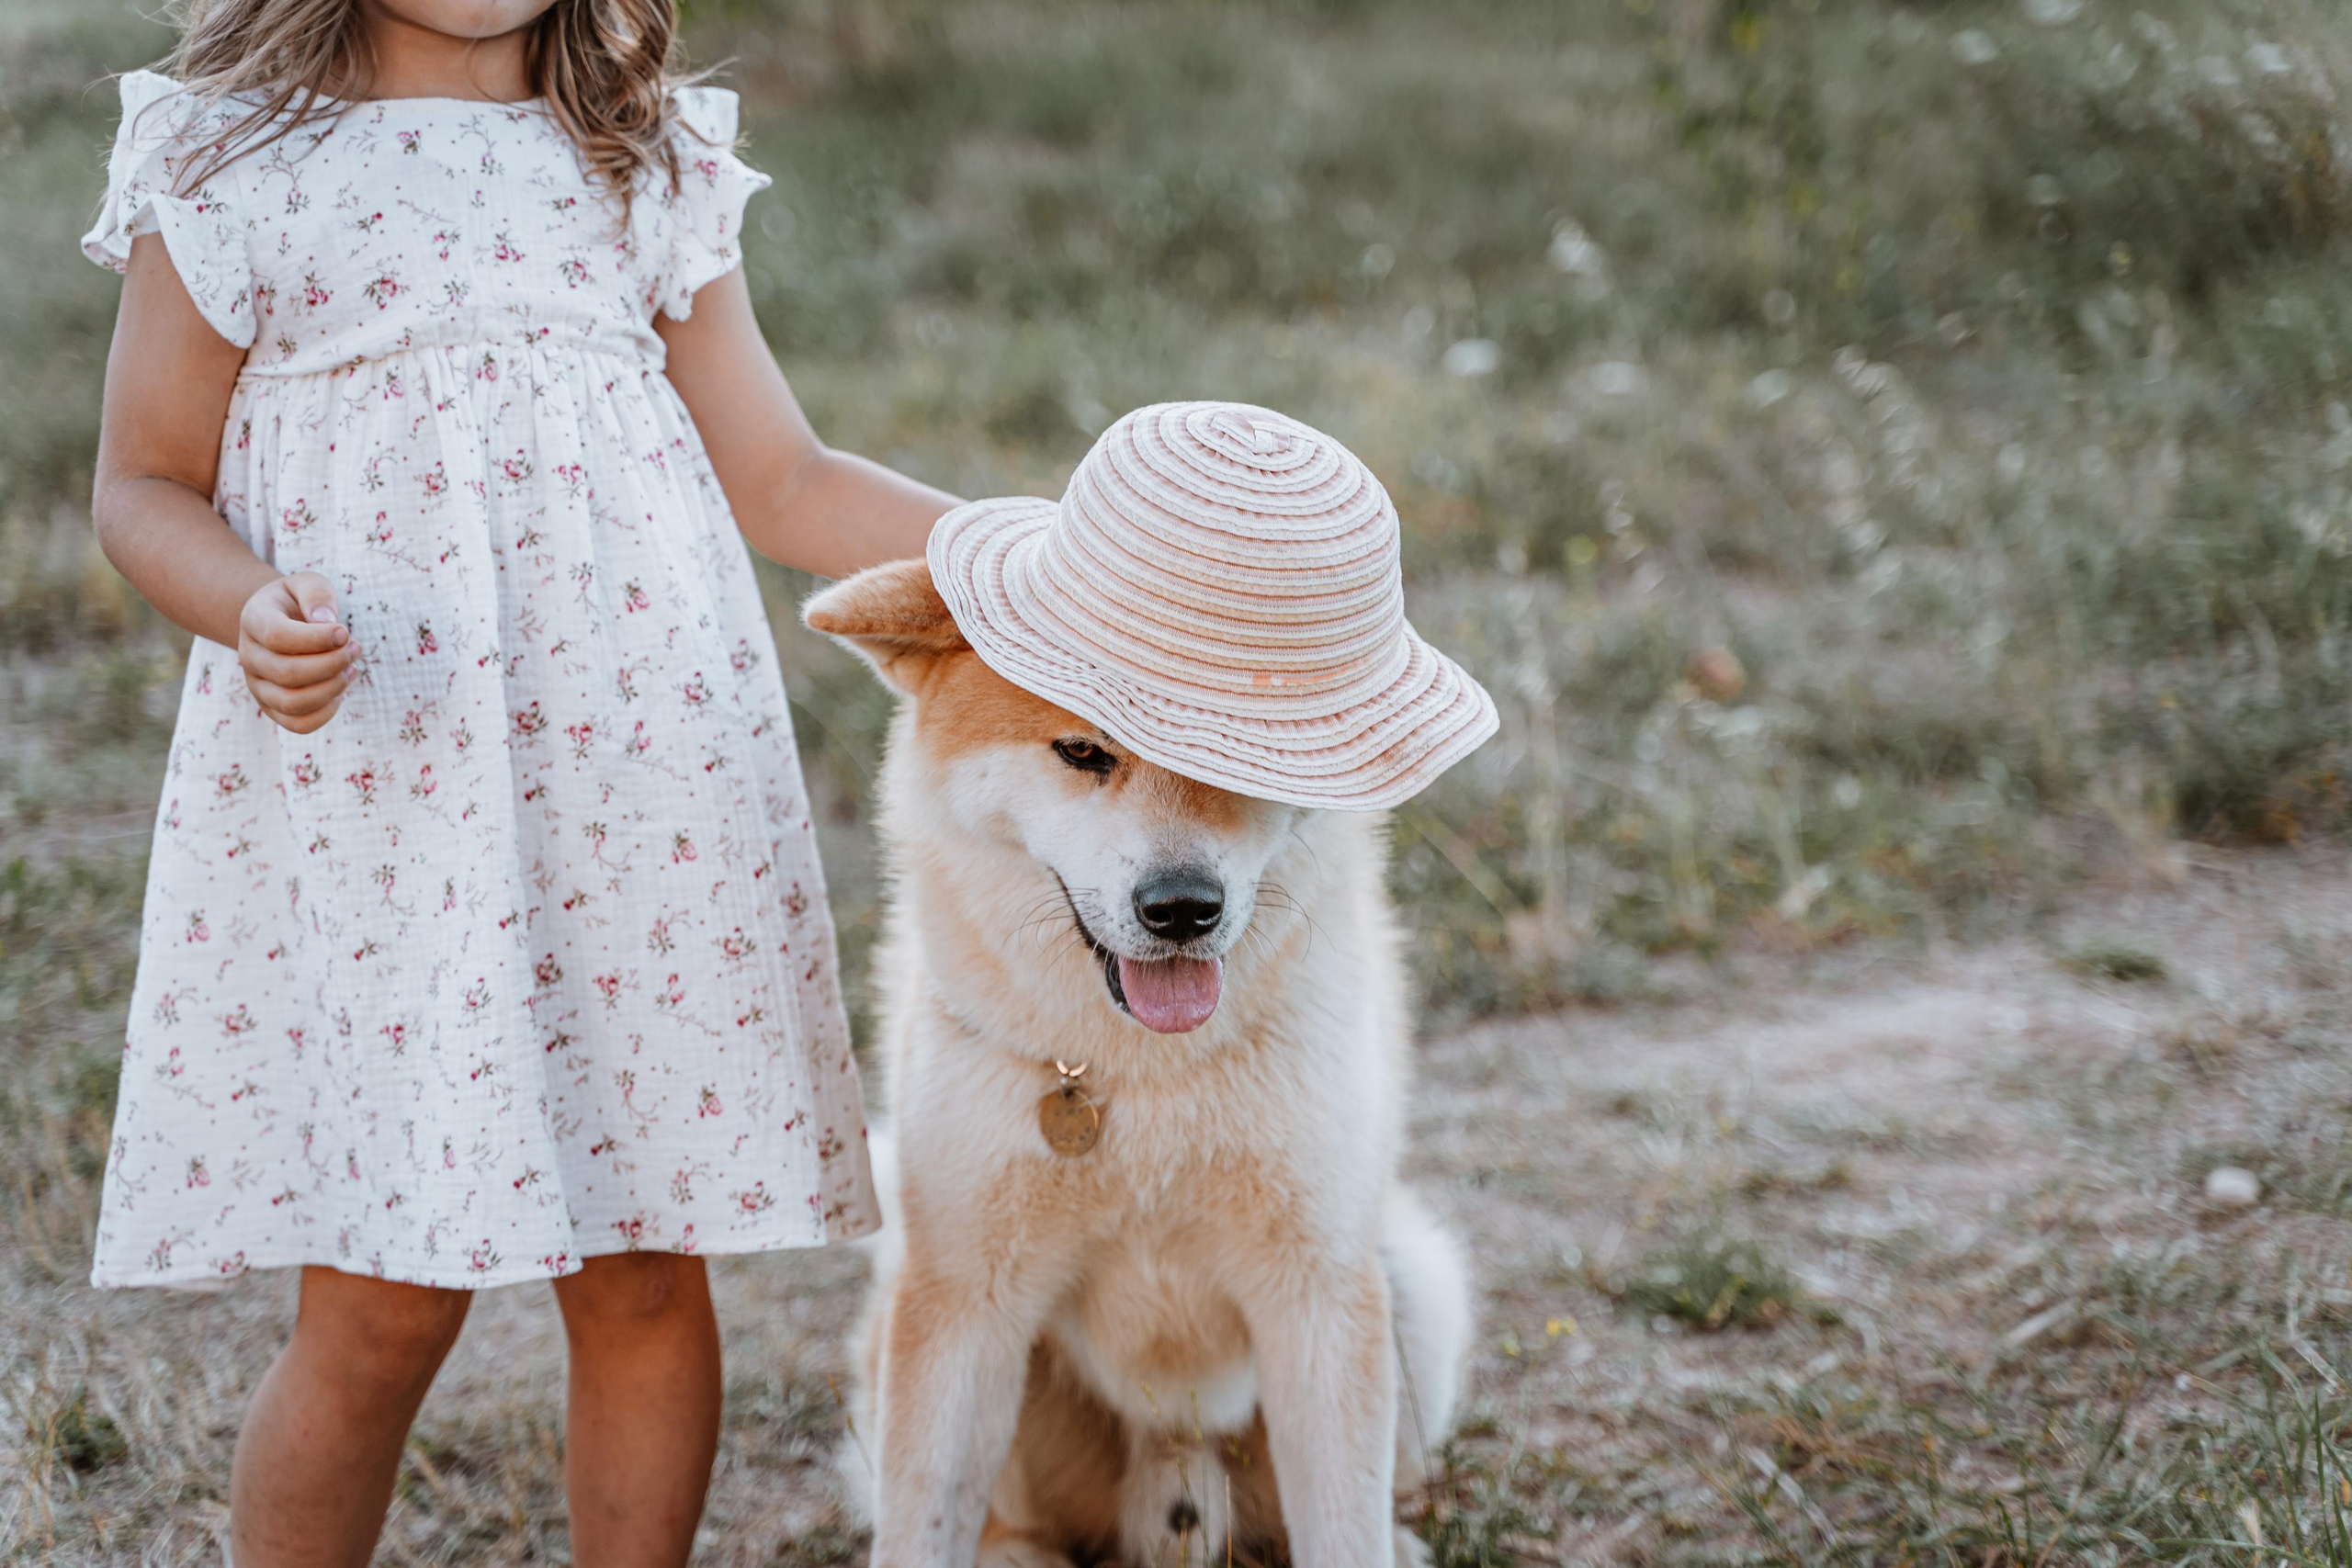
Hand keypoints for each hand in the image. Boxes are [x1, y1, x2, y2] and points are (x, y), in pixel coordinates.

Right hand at [238, 572, 353, 733]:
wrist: (279, 622)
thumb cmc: (298, 602)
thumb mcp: (306, 583)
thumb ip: (316, 594)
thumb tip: (327, 622)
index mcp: (253, 620)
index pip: (278, 637)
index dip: (317, 638)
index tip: (345, 632)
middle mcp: (249, 656)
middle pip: (288, 673)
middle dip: (332, 663)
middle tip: (356, 648)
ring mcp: (258, 685)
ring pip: (292, 703)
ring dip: (332, 688)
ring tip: (351, 669)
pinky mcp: (272, 707)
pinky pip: (298, 724)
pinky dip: (327, 712)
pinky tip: (340, 690)